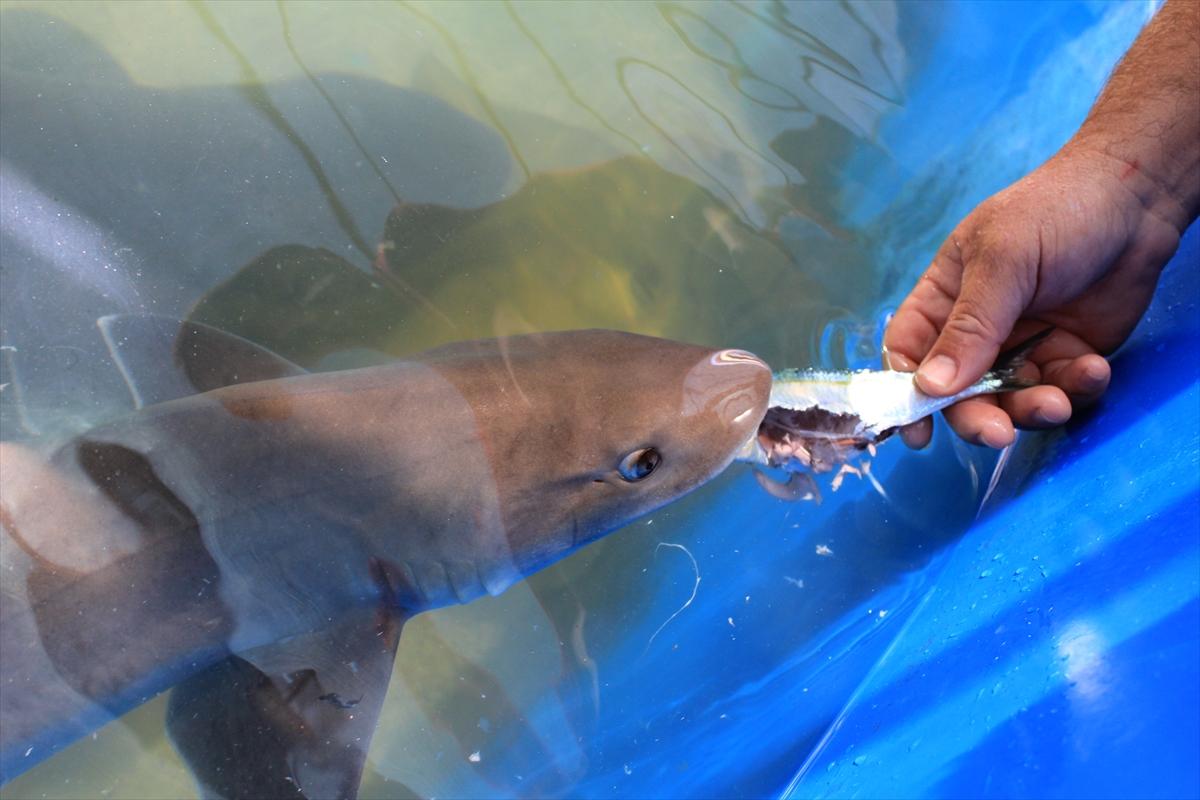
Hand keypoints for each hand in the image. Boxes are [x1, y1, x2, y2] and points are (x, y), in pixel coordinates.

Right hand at [883, 143, 1185, 448]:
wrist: (1139, 202)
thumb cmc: (1056, 212)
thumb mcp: (1003, 261)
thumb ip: (969, 327)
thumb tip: (930, 386)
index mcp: (944, 297)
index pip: (909, 351)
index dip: (907, 393)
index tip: (917, 430)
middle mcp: (977, 328)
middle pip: (958, 391)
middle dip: (976, 416)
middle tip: (997, 434)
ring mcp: (1022, 345)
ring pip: (1010, 401)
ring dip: (1030, 410)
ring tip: (1057, 401)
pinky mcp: (1066, 356)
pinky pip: (1060, 392)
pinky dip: (1075, 391)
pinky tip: (1092, 368)